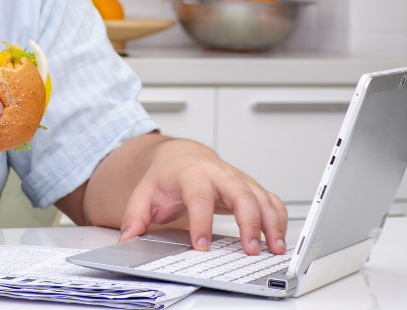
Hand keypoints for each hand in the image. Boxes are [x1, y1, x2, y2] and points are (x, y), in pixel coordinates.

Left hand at [119, 138, 288, 254]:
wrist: (181, 157)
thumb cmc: (167, 176)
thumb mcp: (144, 193)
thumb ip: (134, 216)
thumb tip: (127, 238)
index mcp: (191, 173)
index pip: (198, 196)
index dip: (201, 221)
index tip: (201, 245)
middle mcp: (219, 174)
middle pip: (240, 193)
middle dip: (249, 221)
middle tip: (250, 250)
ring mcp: (238, 179)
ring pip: (261, 197)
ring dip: (271, 223)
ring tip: (274, 249)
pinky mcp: (251, 187)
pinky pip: (271, 200)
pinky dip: (279, 219)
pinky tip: (279, 239)